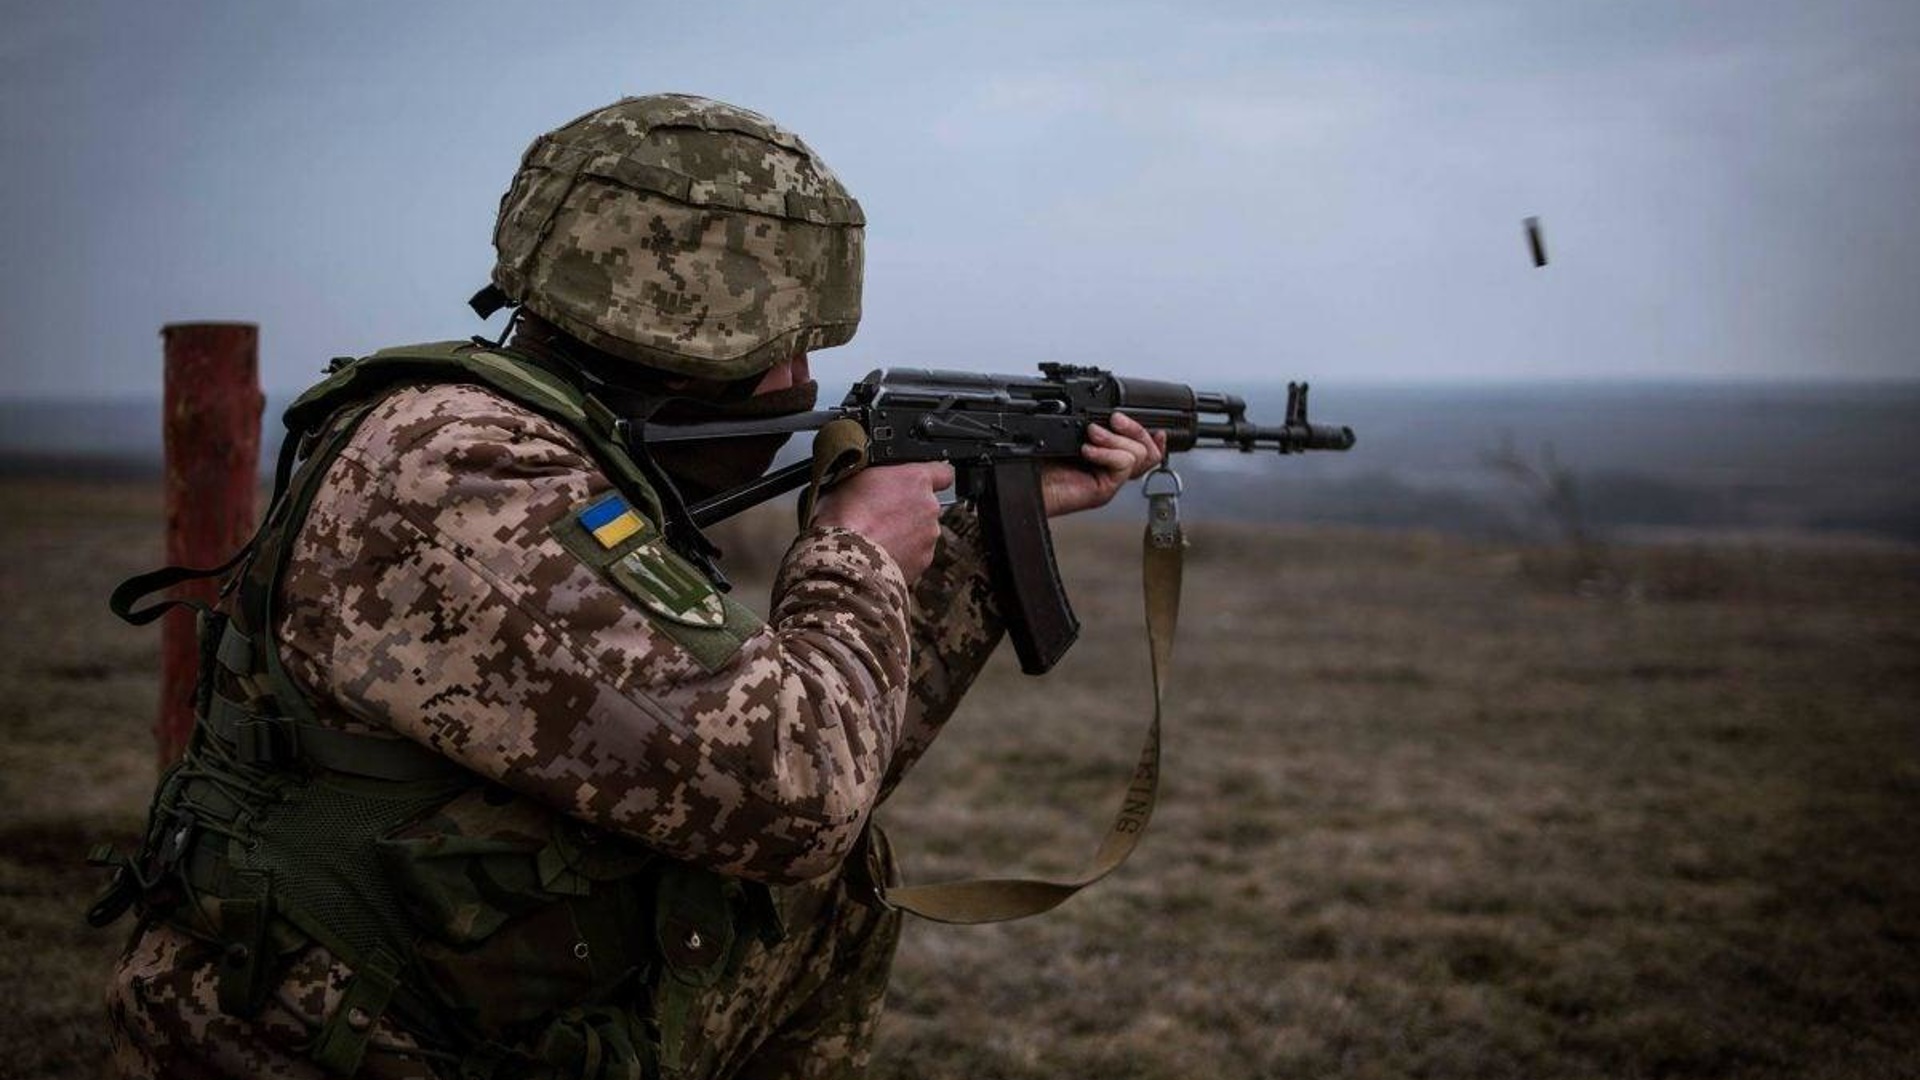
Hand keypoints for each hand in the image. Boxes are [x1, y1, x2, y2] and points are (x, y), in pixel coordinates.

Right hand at [813, 462, 954, 582]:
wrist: (845, 560)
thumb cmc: (844, 518)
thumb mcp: (853, 478)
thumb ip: (878, 475)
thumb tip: (876, 478)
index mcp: (915, 480)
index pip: (942, 472)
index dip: (931, 478)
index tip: (918, 483)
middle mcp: (929, 507)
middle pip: (926, 505)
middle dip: (908, 509)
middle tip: (881, 515)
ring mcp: (928, 536)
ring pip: (921, 531)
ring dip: (905, 533)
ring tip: (877, 538)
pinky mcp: (923, 561)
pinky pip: (915, 554)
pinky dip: (902, 554)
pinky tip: (880, 554)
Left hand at [1042, 411, 1167, 516]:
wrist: (1024, 485)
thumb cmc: (1036, 463)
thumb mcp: (1066, 434)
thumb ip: (1088, 424)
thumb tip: (1108, 413)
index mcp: (1106, 455)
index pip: (1142, 448)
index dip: (1151, 436)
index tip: (1157, 426)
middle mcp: (1110, 469)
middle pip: (1147, 451)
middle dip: (1135, 429)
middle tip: (1114, 419)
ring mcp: (1108, 481)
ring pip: (1137, 456)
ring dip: (1115, 440)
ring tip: (1091, 436)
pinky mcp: (1103, 490)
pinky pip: (1122, 466)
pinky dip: (1107, 453)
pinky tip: (1087, 451)